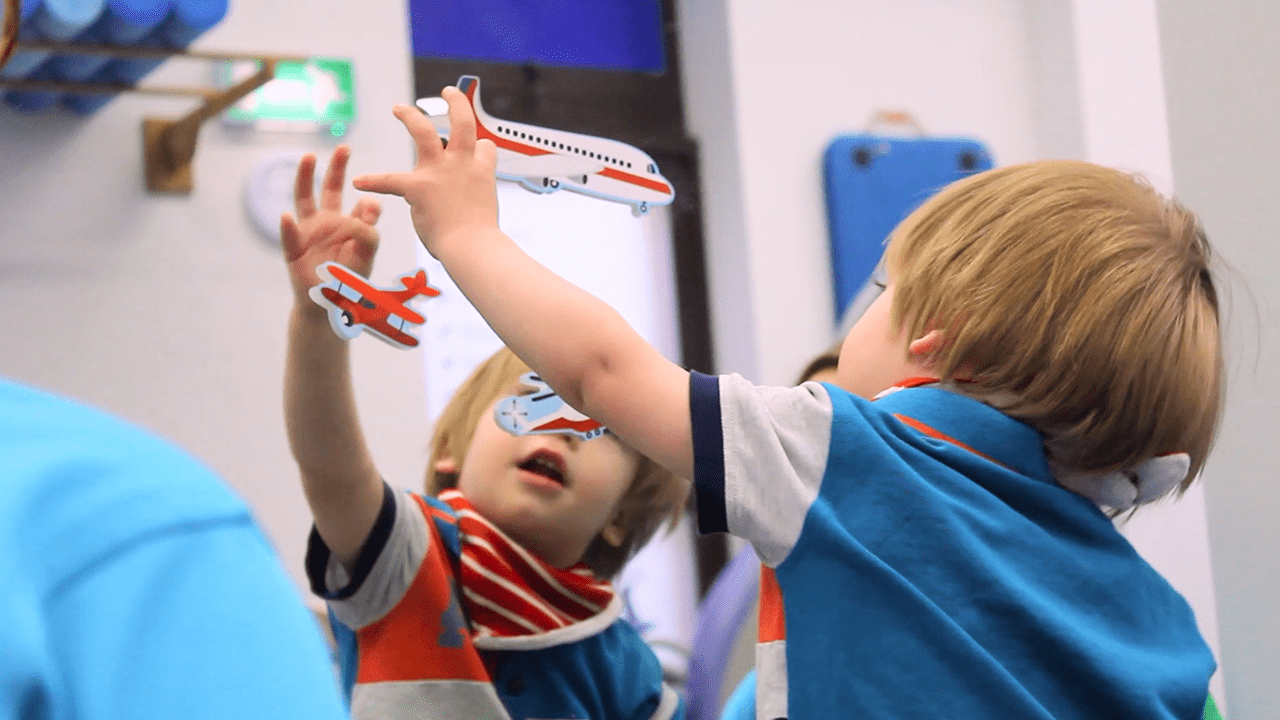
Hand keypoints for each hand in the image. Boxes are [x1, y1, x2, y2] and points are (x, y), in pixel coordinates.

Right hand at [281, 145, 381, 303]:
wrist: (329, 305)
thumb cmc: (349, 278)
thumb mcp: (365, 253)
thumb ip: (369, 230)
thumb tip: (372, 202)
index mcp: (345, 223)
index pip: (357, 204)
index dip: (365, 202)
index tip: (373, 204)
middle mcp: (325, 222)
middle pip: (329, 189)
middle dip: (336, 168)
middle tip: (344, 147)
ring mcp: (307, 233)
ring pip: (303, 201)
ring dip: (305, 178)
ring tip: (308, 158)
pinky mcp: (293, 251)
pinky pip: (289, 238)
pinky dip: (287, 228)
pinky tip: (286, 217)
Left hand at [352, 86, 498, 255]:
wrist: (473, 247)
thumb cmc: (480, 238)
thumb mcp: (488, 209)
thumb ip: (478, 198)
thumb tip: (473, 207)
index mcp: (482, 172)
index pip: (485, 147)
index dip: (481, 148)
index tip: (479, 149)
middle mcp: (462, 165)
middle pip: (463, 122)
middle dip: (456, 102)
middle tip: (448, 92)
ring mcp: (440, 172)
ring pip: (424, 132)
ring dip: (410, 117)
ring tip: (398, 108)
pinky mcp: (418, 187)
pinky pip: (390, 180)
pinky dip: (373, 181)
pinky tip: (359, 181)